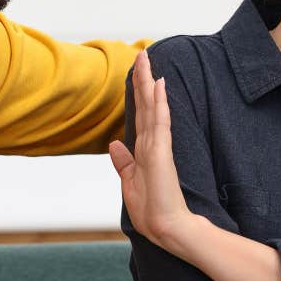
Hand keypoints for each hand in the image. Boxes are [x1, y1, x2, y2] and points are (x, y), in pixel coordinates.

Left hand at [109, 50, 192, 251]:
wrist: (166, 228)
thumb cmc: (152, 210)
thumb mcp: (130, 183)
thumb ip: (124, 163)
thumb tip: (114, 143)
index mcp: (144, 150)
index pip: (140, 114)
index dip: (138, 92)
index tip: (137, 70)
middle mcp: (152, 143)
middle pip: (146, 104)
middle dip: (143, 78)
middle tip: (143, 52)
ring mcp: (158, 147)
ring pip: (153, 107)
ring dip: (149, 82)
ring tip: (147, 59)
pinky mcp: (161, 154)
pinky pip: (160, 122)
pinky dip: (159, 103)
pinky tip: (160, 86)